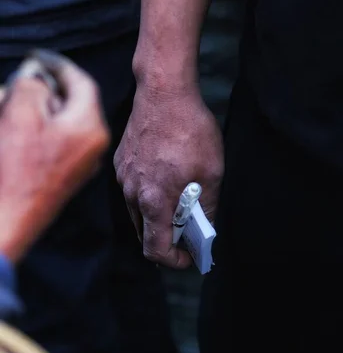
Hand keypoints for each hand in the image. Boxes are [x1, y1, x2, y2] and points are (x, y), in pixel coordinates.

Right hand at [0, 50, 109, 262]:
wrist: (7, 221)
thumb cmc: (15, 169)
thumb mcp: (20, 112)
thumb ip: (32, 84)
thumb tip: (36, 77)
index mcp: (91, 127)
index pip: (82, 82)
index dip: (57, 64)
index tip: (36, 56)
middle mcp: (92, 145)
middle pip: (70, 102)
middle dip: (40, 88)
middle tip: (17, 82)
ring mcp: (79, 163)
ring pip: (57, 122)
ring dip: (32, 108)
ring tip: (7, 103)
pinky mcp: (63, 175)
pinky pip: (52, 142)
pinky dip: (32, 129)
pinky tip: (10, 127)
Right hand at [114, 79, 223, 267]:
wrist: (163, 91)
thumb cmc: (189, 129)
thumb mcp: (211, 171)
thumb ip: (206, 206)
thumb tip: (205, 228)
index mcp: (153, 200)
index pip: (155, 249)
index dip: (174, 260)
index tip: (189, 257)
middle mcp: (131, 192)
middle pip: (144, 233)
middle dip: (166, 239)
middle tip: (188, 232)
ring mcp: (123, 176)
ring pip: (137, 211)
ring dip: (157, 216)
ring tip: (180, 203)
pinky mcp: (121, 162)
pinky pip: (132, 189)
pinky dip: (147, 195)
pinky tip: (166, 178)